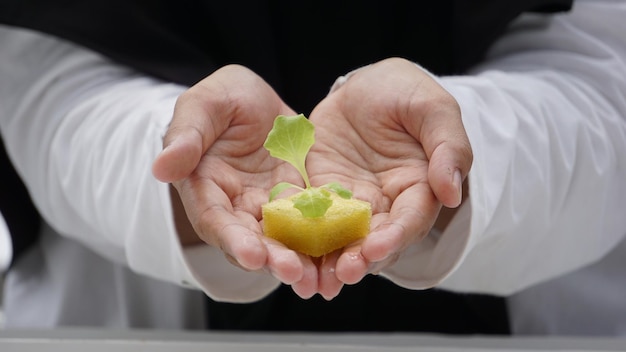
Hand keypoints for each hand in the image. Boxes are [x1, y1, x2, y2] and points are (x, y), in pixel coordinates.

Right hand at [152, 65, 318, 297]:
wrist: (257, 99)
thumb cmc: (223, 99)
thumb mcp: (204, 105)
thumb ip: (186, 135)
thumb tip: (162, 168)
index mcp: (205, 187)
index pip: (215, 220)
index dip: (232, 239)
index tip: (250, 255)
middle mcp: (235, 206)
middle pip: (251, 240)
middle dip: (270, 259)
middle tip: (293, 273)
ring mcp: (268, 207)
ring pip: (282, 240)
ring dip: (298, 260)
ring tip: (316, 277)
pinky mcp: (297, 201)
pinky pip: (311, 223)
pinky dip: (323, 240)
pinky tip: (342, 252)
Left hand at [306, 58, 472, 298]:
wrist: (365, 85)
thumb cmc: (405, 93)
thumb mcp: (434, 108)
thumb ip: (449, 147)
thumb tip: (451, 193)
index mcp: (416, 188)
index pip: (409, 220)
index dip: (395, 236)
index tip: (376, 248)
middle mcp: (382, 204)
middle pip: (372, 239)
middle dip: (359, 259)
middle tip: (343, 273)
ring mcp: (347, 200)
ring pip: (338, 237)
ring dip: (326, 260)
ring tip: (313, 278)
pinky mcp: (316, 191)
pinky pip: (304, 215)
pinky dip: (295, 234)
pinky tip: (283, 248)